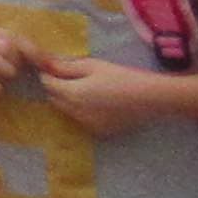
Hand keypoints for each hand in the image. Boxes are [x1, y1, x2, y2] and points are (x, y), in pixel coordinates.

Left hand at [31, 51, 168, 134]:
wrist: (149, 98)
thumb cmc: (122, 77)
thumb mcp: (93, 66)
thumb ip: (67, 67)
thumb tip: (47, 65)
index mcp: (72, 94)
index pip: (47, 84)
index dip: (48, 75)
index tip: (53, 68)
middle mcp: (75, 113)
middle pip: (54, 99)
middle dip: (56, 88)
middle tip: (69, 77)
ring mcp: (86, 125)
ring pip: (66, 111)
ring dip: (68, 100)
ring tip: (85, 89)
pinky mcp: (98, 132)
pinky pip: (80, 120)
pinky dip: (81, 112)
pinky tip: (97, 103)